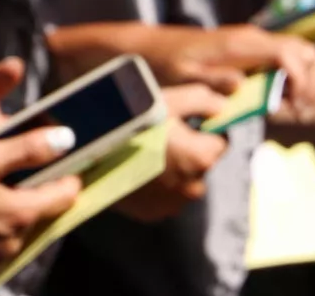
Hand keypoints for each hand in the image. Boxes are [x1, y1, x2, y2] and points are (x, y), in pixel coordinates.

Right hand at [0, 58, 82, 283]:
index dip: (67, 174)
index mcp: (22, 212)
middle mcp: (16, 241)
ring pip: (14, 230)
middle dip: (29, 192)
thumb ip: (26, 148)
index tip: (61, 160)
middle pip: (38, 212)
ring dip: (5, 213)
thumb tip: (66, 139)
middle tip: (4, 173)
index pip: (67, 194)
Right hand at [115, 83, 227, 221]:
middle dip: (185, 151)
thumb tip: (224, 107)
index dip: (202, 129)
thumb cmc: (132, 121)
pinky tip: (135, 169)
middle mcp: (194, 187)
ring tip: (142, 152)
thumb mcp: (168, 100)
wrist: (89, 151)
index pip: (220, 141)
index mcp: (202, 158)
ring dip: (170, 169)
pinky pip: (162, 197)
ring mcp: (173, 205)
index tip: (181, 122)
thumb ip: (203, 100)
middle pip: (199, 163)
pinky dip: (155, 186)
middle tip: (157, 135)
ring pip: (181, 181)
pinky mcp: (152, 214)